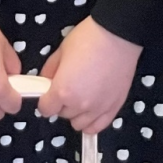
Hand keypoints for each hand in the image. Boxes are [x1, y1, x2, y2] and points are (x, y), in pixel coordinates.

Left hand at [37, 16, 141, 135]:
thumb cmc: (88, 39)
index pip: (46, 109)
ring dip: (76, 113)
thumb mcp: (61, 51)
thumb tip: (45, 82)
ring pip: (79, 124)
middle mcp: (80, 105)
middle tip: (67, 87)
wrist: (118, 35)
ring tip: (81, 95)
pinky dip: (92, 122)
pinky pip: (98, 127)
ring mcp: (98, 109)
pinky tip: (91, 109)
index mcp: (63, 91)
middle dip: (61, 103)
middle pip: (62, 115)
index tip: (49, 92)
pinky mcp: (114, 108)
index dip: (45, 99)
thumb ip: (49, 70)